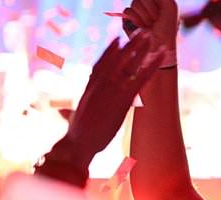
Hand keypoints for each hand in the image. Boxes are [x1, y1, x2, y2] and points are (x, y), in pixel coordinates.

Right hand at [60, 34, 161, 165]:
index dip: (109, 52)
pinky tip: (159, 58)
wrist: (78, 144)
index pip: (99, 65)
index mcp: (89, 89)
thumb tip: (61, 113)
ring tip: (150, 37)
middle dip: (129, 46)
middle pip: (116, 59)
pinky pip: (140, 80)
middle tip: (140, 33)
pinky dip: (150, 67)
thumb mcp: (71, 120)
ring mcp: (111, 91)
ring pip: (128, 65)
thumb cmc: (75, 136)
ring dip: (140, 49)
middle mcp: (100, 85)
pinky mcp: (122, 101)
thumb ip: (68, 113)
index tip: (117, 40)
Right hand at [124, 0, 178, 47]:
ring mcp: (137, 10)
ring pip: (135, 2)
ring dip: (145, 16)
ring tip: (150, 25)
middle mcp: (147, 3)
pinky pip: (128, 11)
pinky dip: (136, 19)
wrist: (159, 46)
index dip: (154, 2)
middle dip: (151, 8)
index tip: (160, 12)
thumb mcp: (170, 7)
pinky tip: (142, 27)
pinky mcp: (128, 19)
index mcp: (157, 0)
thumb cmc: (168, 29)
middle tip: (156, 19)